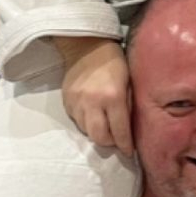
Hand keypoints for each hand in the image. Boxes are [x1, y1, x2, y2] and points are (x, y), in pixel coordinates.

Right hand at [55, 36, 132, 153]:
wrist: (86, 45)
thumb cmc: (114, 62)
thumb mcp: (129, 82)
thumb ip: (128, 106)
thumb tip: (129, 129)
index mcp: (112, 96)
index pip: (119, 130)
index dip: (125, 145)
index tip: (129, 152)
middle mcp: (93, 102)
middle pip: (99, 137)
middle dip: (109, 142)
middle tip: (116, 139)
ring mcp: (77, 102)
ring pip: (87, 131)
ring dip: (97, 132)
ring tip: (105, 124)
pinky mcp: (66, 101)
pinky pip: (77, 120)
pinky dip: (86, 122)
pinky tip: (93, 114)